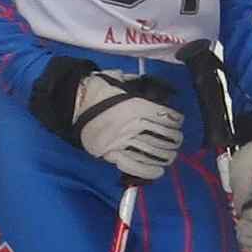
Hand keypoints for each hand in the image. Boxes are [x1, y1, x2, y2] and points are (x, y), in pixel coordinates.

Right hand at [36, 59, 184, 180]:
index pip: (166, 117)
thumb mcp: (122, 80)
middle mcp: (132, 125)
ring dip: (167, 155)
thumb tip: (161, 92)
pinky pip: (134, 166)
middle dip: (174, 139)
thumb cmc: (99, 89)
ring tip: (171, 155)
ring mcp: (122, 142)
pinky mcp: (111, 154)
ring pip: (153, 153)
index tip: (178, 122)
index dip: (176, 120)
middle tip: (176, 140)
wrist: (74, 101)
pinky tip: (159, 171)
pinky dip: (149, 171)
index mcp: (137, 105)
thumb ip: (141, 85)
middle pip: (164, 137)